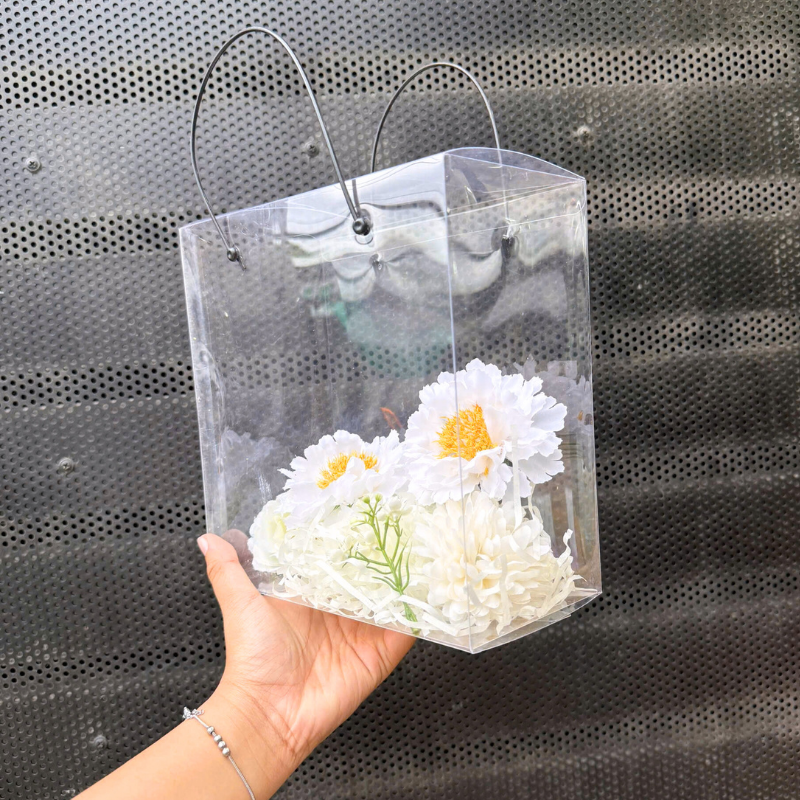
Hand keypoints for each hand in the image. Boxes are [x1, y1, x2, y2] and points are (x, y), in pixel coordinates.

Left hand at [198, 532, 413, 771]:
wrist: (268, 715)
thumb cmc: (252, 659)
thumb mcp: (240, 605)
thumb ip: (227, 570)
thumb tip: (208, 538)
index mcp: (311, 594)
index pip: (337, 558)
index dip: (350, 537)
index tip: (364, 507)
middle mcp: (340, 609)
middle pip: (370, 574)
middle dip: (385, 552)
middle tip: (403, 520)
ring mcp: (364, 630)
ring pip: (392, 596)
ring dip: (406, 575)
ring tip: (423, 545)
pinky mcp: (381, 652)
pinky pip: (407, 628)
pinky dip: (420, 610)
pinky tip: (430, 588)